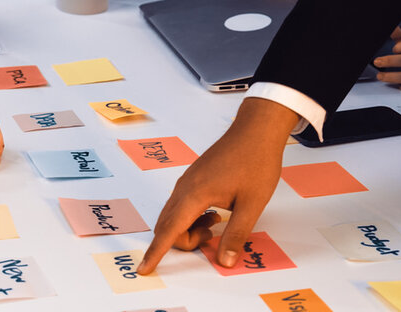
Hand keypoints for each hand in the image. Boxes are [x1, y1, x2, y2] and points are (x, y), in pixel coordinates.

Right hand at [138, 98, 297, 273]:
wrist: (255, 131)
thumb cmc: (256, 163)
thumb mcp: (252, 204)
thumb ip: (236, 235)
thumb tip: (225, 262)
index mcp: (195, 194)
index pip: (169, 231)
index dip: (155, 253)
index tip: (144, 269)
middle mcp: (184, 188)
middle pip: (167, 226)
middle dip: (183, 241)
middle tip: (213, 237)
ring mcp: (186, 182)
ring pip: (172, 216)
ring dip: (187, 229)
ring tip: (217, 223)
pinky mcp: (191, 179)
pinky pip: (179, 206)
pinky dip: (190, 218)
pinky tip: (214, 212)